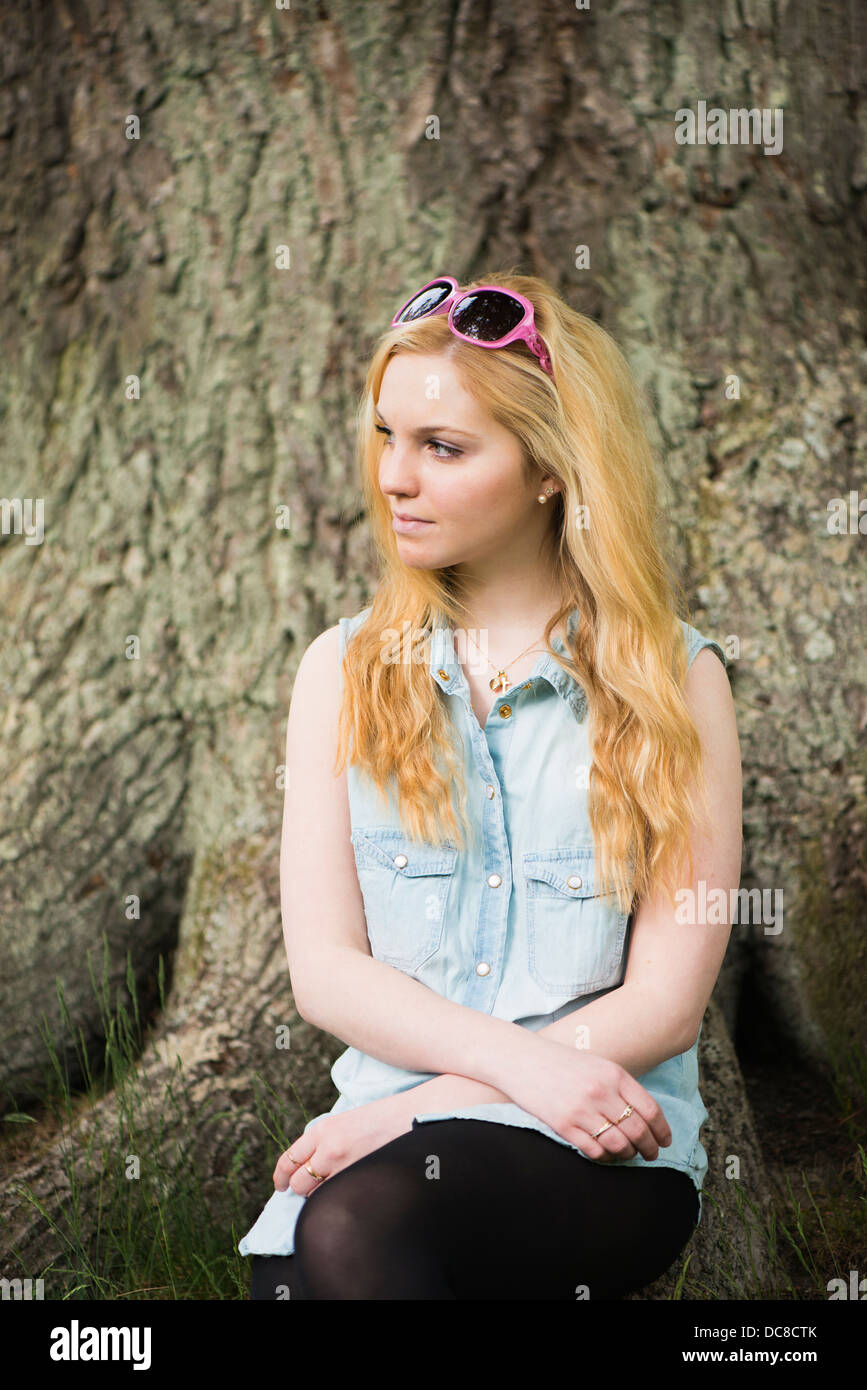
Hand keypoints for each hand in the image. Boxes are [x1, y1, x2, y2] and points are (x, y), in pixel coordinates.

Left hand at [273, 1092, 413, 1196]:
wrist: (412, 1114)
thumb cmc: (382, 1118)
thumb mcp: (346, 1121)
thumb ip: (325, 1140)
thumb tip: (310, 1164)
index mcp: (323, 1129)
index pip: (289, 1158)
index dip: (280, 1175)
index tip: (280, 1185)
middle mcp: (329, 1148)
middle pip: (299, 1181)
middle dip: (301, 1188)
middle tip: (310, 1189)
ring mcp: (345, 1165)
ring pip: (317, 1195)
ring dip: (320, 1196)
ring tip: (335, 1188)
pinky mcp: (360, 1178)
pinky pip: (337, 1198)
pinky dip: (337, 1200)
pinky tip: (346, 1193)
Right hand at [505, 1035, 671, 1162]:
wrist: (521, 1059)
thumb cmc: (561, 1062)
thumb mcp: (597, 1065)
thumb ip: (620, 1086)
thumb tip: (644, 1117)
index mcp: (614, 1074)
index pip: (650, 1110)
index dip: (662, 1130)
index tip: (665, 1141)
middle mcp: (601, 1092)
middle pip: (638, 1131)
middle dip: (650, 1148)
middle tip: (651, 1155)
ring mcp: (582, 1110)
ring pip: (619, 1145)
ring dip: (628, 1155)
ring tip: (628, 1155)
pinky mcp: (563, 1125)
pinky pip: (594, 1150)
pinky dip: (604, 1157)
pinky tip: (605, 1154)